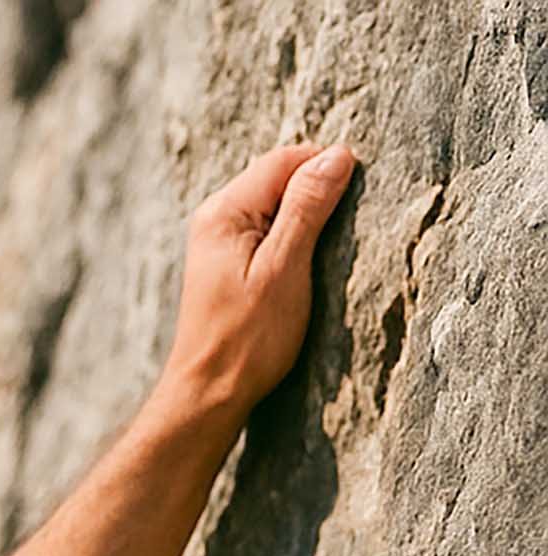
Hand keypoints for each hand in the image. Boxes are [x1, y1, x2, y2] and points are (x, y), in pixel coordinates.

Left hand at [161, 141, 356, 421]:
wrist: (208, 394)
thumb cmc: (246, 339)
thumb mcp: (285, 268)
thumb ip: (308, 207)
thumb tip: (338, 154)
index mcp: (223, 212)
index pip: (286, 159)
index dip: (326, 168)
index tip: (354, 200)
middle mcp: (214, 220)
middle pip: (280, 179)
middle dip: (316, 195)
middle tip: (337, 235)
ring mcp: (218, 244)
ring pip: (277, 207)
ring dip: (307, 221)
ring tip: (319, 256)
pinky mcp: (227, 266)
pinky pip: (268, 234)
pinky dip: (292, 241)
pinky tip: (301, 268)